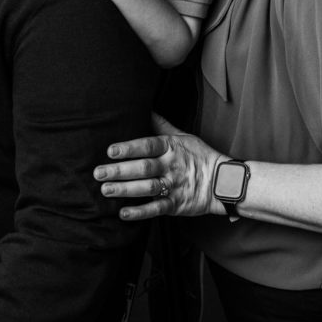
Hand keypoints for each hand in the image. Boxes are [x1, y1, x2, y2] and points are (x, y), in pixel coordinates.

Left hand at [93, 113, 228, 219]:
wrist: (224, 181)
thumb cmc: (199, 156)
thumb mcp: (183, 136)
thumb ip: (161, 125)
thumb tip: (146, 108)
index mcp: (171, 147)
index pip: (147, 146)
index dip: (128, 148)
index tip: (110, 151)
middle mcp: (171, 166)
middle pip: (143, 168)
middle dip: (119, 171)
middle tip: (98, 173)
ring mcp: (174, 186)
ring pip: (147, 188)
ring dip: (125, 189)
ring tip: (105, 190)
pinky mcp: (176, 204)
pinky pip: (156, 208)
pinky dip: (140, 212)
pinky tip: (123, 213)